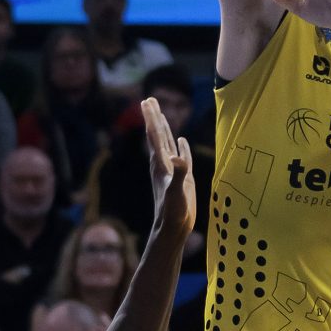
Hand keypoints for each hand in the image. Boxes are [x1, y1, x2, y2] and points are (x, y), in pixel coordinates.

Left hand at [140, 93, 195, 237]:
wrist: (172, 230)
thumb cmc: (173, 213)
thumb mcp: (177, 193)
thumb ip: (179, 174)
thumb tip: (178, 157)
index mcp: (161, 164)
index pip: (155, 136)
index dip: (152, 118)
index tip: (147, 102)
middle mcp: (164, 165)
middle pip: (157, 135)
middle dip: (154, 118)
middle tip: (149, 100)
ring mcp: (172, 171)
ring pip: (167, 144)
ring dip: (164, 128)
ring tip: (161, 115)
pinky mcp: (182, 179)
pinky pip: (181, 157)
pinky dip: (181, 147)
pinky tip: (182, 140)